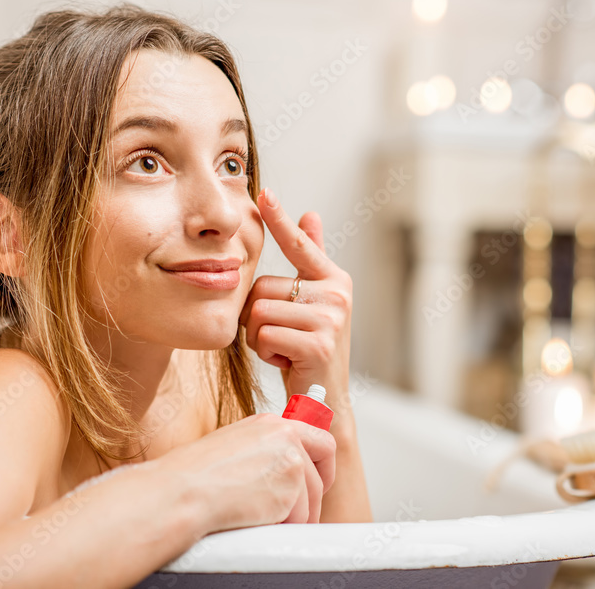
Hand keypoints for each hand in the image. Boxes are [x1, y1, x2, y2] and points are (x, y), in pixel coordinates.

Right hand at [152, 413, 336, 532]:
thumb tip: (281, 472)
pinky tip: (259, 523)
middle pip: (321, 472)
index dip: (323, 465)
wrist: (183, 490)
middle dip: (313, 498)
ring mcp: (291, 462)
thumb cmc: (195, 474)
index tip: (319, 481)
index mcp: (270, 424)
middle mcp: (285, 437)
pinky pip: (299, 519)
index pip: (318, 438)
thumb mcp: (235, 447)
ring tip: (267, 521)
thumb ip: (264, 452)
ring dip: (295, 517)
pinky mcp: (290, 490)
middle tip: (300, 513)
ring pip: (312, 499)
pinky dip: (283, 528)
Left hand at [239, 187, 352, 408]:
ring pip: (259, 312)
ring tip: (285, 350)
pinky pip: (264, 335)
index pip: (299, 245)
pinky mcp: (318, 342)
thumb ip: (312, 260)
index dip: (280, 219)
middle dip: (258, 318)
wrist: (324, 402)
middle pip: (262, 288)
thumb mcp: (310, 303)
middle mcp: (337, 293)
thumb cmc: (309, 350)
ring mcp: (331, 318)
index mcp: (333, 279)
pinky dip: (266, 354)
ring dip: (259, 338)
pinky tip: (288, 362)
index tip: (263, 193)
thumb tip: (311, 214)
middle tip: (282, 338)